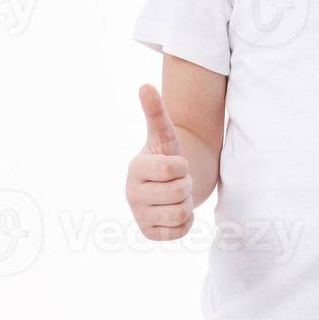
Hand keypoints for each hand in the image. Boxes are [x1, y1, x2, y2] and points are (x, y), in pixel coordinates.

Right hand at [125, 84, 193, 239]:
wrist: (167, 184)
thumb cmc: (166, 156)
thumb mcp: (164, 134)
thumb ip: (155, 111)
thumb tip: (145, 85)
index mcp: (134, 169)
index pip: (173, 168)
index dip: (182, 166)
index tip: (174, 164)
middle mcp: (131, 194)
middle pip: (180, 192)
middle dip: (186, 184)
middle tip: (177, 181)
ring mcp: (139, 216)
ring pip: (181, 212)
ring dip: (187, 202)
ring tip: (175, 195)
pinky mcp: (149, 233)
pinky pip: (180, 231)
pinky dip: (185, 221)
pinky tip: (174, 211)